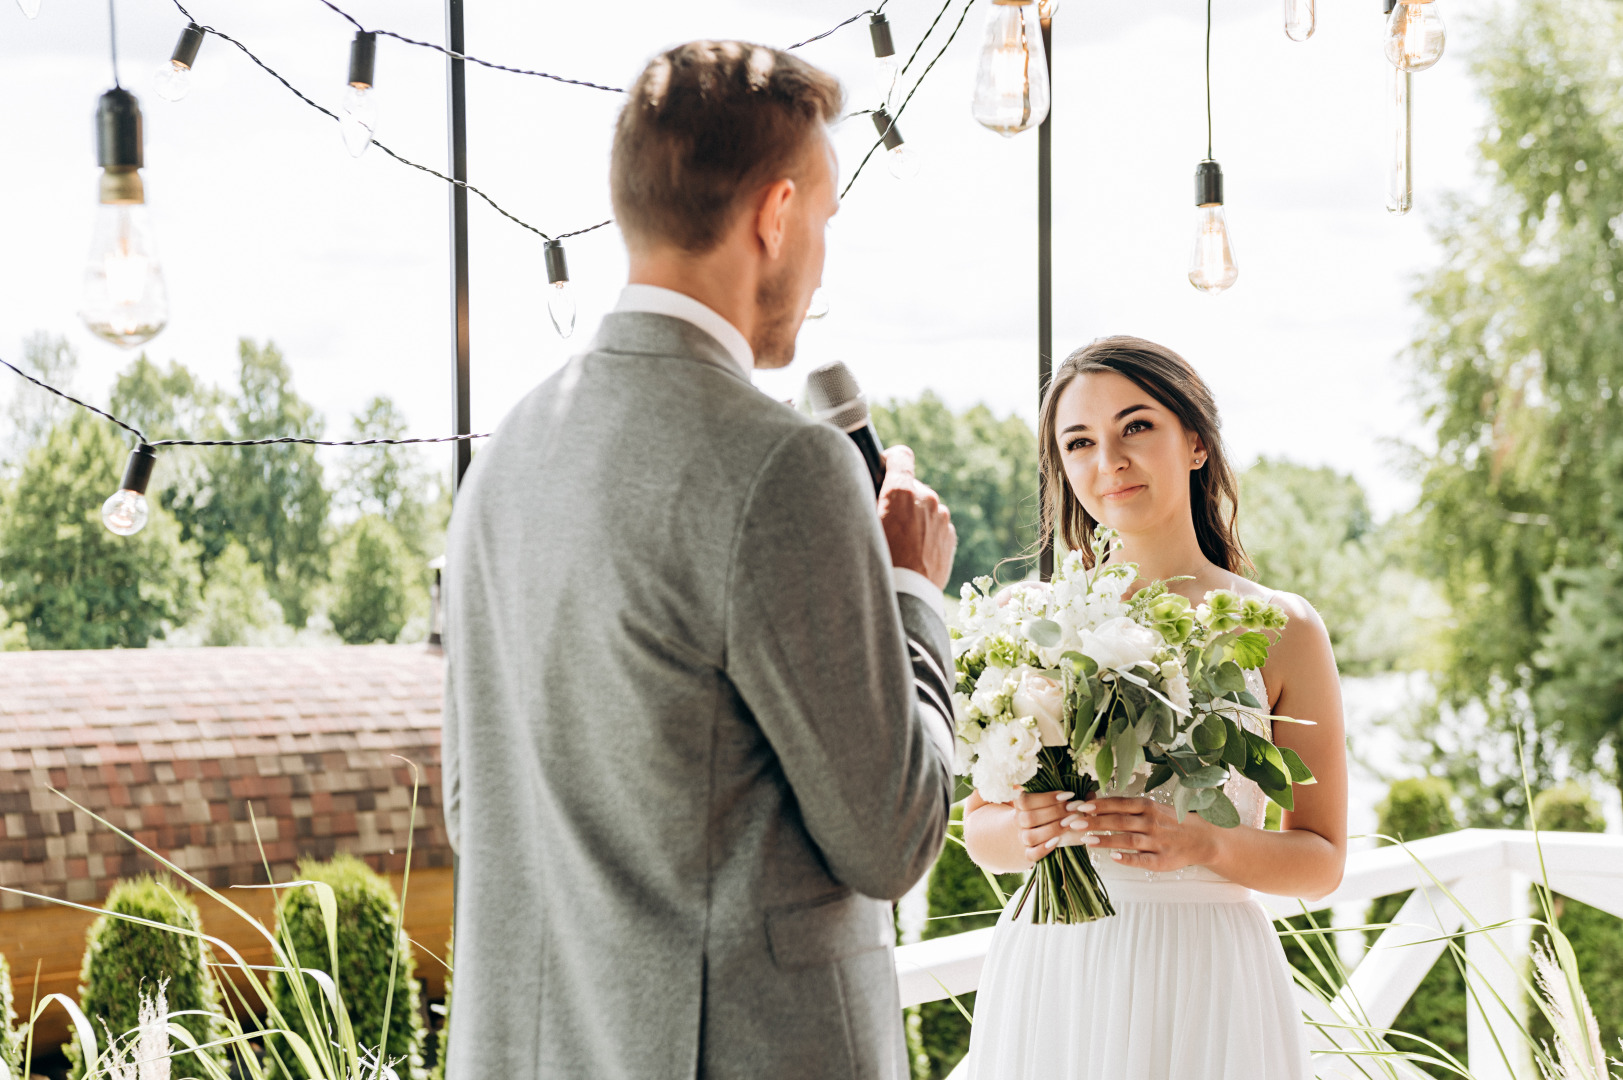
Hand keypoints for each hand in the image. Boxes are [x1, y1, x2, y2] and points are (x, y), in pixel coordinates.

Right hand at [877, 445, 955, 589]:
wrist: (908, 598)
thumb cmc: (879, 563)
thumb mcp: (864, 527)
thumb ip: (869, 502)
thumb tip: (871, 493)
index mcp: (901, 492)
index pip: (901, 456)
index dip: (891, 460)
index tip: (885, 468)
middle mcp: (926, 498)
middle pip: (911, 486)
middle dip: (899, 499)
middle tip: (884, 522)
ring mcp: (942, 517)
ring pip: (924, 507)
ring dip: (913, 517)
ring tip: (899, 544)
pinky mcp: (950, 535)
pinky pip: (934, 525)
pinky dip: (925, 533)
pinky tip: (913, 552)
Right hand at [1011, 789, 1075, 864]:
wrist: (1026, 831)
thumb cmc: (1044, 811)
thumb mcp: (1050, 800)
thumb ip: (1066, 796)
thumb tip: (1089, 792)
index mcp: (1020, 804)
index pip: (1026, 800)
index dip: (1047, 798)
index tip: (1069, 795)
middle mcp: (1018, 821)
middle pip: (1029, 818)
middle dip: (1055, 812)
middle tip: (1075, 808)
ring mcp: (1022, 838)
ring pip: (1029, 837)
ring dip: (1052, 829)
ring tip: (1070, 823)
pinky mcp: (1027, 854)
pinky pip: (1030, 855)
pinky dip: (1042, 850)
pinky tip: (1056, 842)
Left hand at [1055, 796, 1221, 872]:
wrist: (1201, 838)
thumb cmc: (1170, 822)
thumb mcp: (1151, 808)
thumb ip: (1126, 808)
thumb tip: (1094, 803)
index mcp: (1148, 807)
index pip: (1119, 804)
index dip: (1098, 805)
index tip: (1079, 806)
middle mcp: (1151, 822)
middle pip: (1119, 821)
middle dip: (1095, 821)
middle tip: (1073, 822)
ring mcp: (1157, 841)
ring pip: (1128, 839)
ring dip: (1106, 839)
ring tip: (1086, 839)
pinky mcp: (1162, 860)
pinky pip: (1142, 860)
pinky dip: (1128, 858)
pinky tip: (1114, 857)